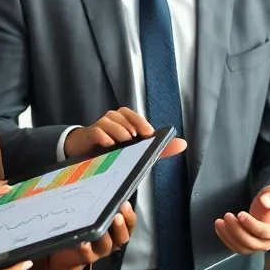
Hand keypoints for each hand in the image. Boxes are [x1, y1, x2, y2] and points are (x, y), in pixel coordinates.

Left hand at [48, 201, 136, 269]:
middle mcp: (113, 241)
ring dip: (105, 237)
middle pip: (122, 236)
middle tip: (117, 216)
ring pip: (107, 246)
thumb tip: (98, 179)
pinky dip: (87, 250)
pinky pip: (88, 255)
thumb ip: (99, 202)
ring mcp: (100, 251)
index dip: (129, 215)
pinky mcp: (86, 257)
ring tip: (100, 229)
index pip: (130, 223)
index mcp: (118, 229)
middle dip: (120, 226)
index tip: (125, 203)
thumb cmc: (84, 224)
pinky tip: (84, 243)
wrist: (68, 250)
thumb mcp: (93, 212)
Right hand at [63, 107, 187, 160]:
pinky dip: (103, 136)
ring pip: (109, 122)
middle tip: (135, 138)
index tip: (148, 133)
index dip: (140, 122)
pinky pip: (96, 132)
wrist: (86, 154)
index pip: (131, 115)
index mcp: (123, 121)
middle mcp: (111, 120)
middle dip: (130, 126)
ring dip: (118, 131)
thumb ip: (160, 148)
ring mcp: (99, 127)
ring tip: (123, 142)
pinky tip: (109, 144)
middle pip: (121, 115)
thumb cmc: (115, 150)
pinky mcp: (88, 136)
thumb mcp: (139, 151)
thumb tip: (183, 144)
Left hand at [215, 184, 269, 253]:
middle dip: (236, 230)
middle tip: (227, 216)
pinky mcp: (254, 246)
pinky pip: (240, 248)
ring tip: (220, 222)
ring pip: (245, 248)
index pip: (264, 231)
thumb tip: (265, 201)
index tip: (240, 214)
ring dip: (229, 236)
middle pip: (252, 242)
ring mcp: (264, 245)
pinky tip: (221, 229)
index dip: (250, 224)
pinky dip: (228, 241)